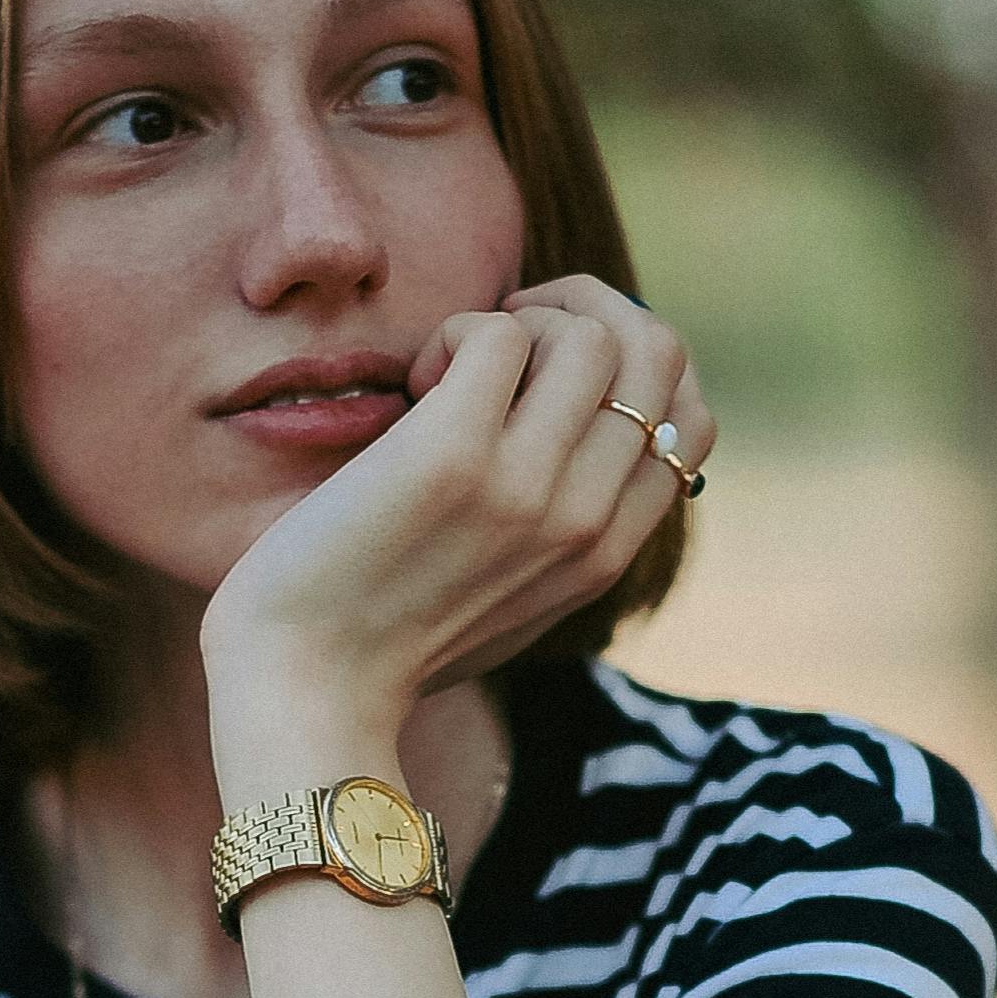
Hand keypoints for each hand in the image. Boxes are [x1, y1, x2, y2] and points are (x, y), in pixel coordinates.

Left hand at [201, 274, 713, 746]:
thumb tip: (580, 432)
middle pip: (656, 352)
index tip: (555, 368)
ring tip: (450, 374)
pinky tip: (411, 389)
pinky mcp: (454, 455)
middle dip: (583, 309)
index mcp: (607, 554)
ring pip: (587, 332)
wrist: (305, 688)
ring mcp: (527, 488)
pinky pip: (497, 332)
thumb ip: (561, 533)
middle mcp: (585, 521)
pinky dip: (454, 334)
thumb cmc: (383, 640)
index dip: (631, 361)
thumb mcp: (510, 600)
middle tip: (506, 334)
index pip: (691, 419)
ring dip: (516, 323)